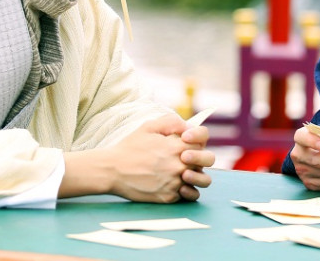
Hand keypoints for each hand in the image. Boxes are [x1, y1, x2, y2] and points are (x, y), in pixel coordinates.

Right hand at [61, 114, 212, 202]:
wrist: (112, 171)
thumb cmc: (129, 147)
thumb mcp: (148, 126)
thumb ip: (171, 122)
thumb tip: (188, 126)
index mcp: (176, 146)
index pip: (202, 140)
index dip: (197, 139)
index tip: (188, 141)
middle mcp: (179, 164)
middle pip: (207, 160)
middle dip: (202, 157)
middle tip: (190, 158)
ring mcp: (175, 182)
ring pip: (202, 181)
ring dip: (198, 176)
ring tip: (186, 174)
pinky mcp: (168, 197)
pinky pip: (188, 195)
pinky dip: (185, 191)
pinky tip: (177, 185)